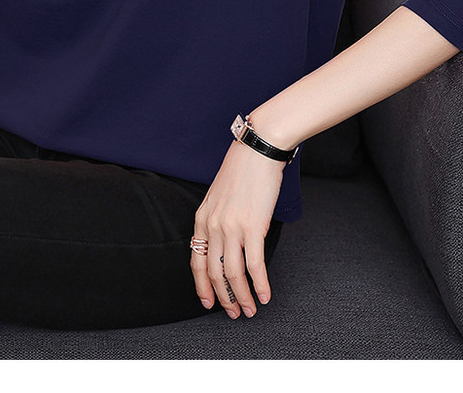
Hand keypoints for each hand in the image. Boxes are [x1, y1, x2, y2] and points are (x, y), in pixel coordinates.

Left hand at [190, 138, 285, 318]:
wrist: (258, 151)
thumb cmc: (242, 170)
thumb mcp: (219, 196)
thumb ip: (217, 220)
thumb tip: (225, 243)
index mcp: (202, 218)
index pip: (196, 261)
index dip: (202, 285)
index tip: (207, 302)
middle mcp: (213, 225)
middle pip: (214, 272)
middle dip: (224, 297)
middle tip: (234, 313)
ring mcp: (232, 227)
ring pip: (233, 274)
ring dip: (242, 296)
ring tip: (251, 309)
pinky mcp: (253, 227)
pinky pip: (255, 265)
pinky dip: (261, 284)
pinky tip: (266, 294)